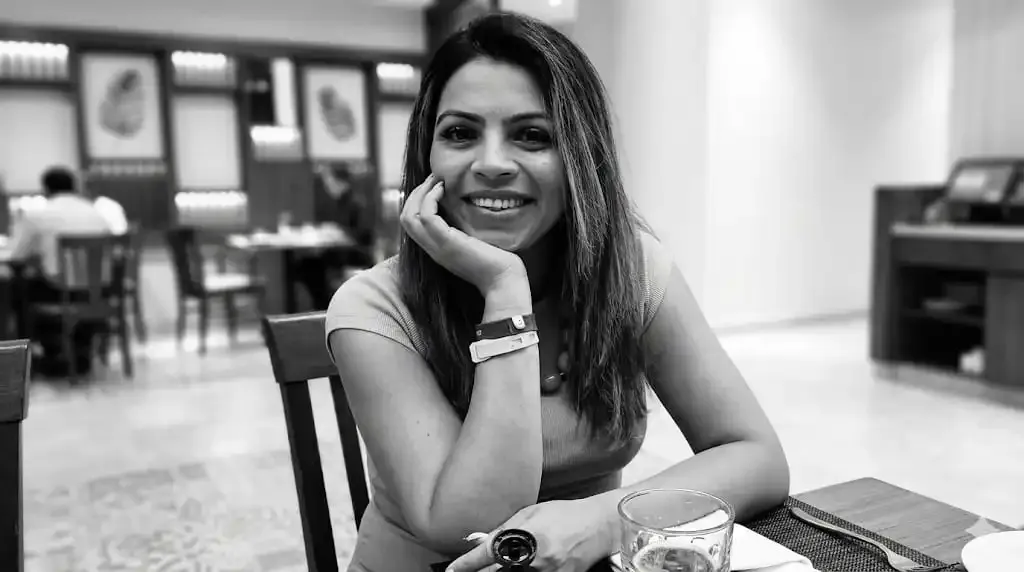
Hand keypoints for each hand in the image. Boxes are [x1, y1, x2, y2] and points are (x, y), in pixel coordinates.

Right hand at [401, 173, 526, 293]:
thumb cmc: (496, 262)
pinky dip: (431, 199)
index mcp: (437, 248)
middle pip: (405, 218)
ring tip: (437, 180)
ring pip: (409, 216)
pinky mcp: (447, 243)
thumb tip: (463, 206)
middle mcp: (433, 248)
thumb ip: (463, 229)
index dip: (417, 202)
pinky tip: (444, 189)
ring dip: (421, 193)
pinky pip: (426, 216)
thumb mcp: (473, 241)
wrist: (504, 281)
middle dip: (416, 194)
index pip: (412, 224)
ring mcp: (438, 247)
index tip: (434, 186)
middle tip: (433, 178)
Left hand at [446, 498, 614, 571]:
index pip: (486, 555)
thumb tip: (479, 541)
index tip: (452, 571)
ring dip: (508, 571)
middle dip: (487, 571)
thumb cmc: (563, 514)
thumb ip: (504, 530)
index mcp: (524, 536)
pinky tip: (532, 564)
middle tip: (483, 566)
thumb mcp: (530, 514)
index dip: (465, 564)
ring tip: (518, 559)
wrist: (599, 526)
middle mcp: (533, 558)